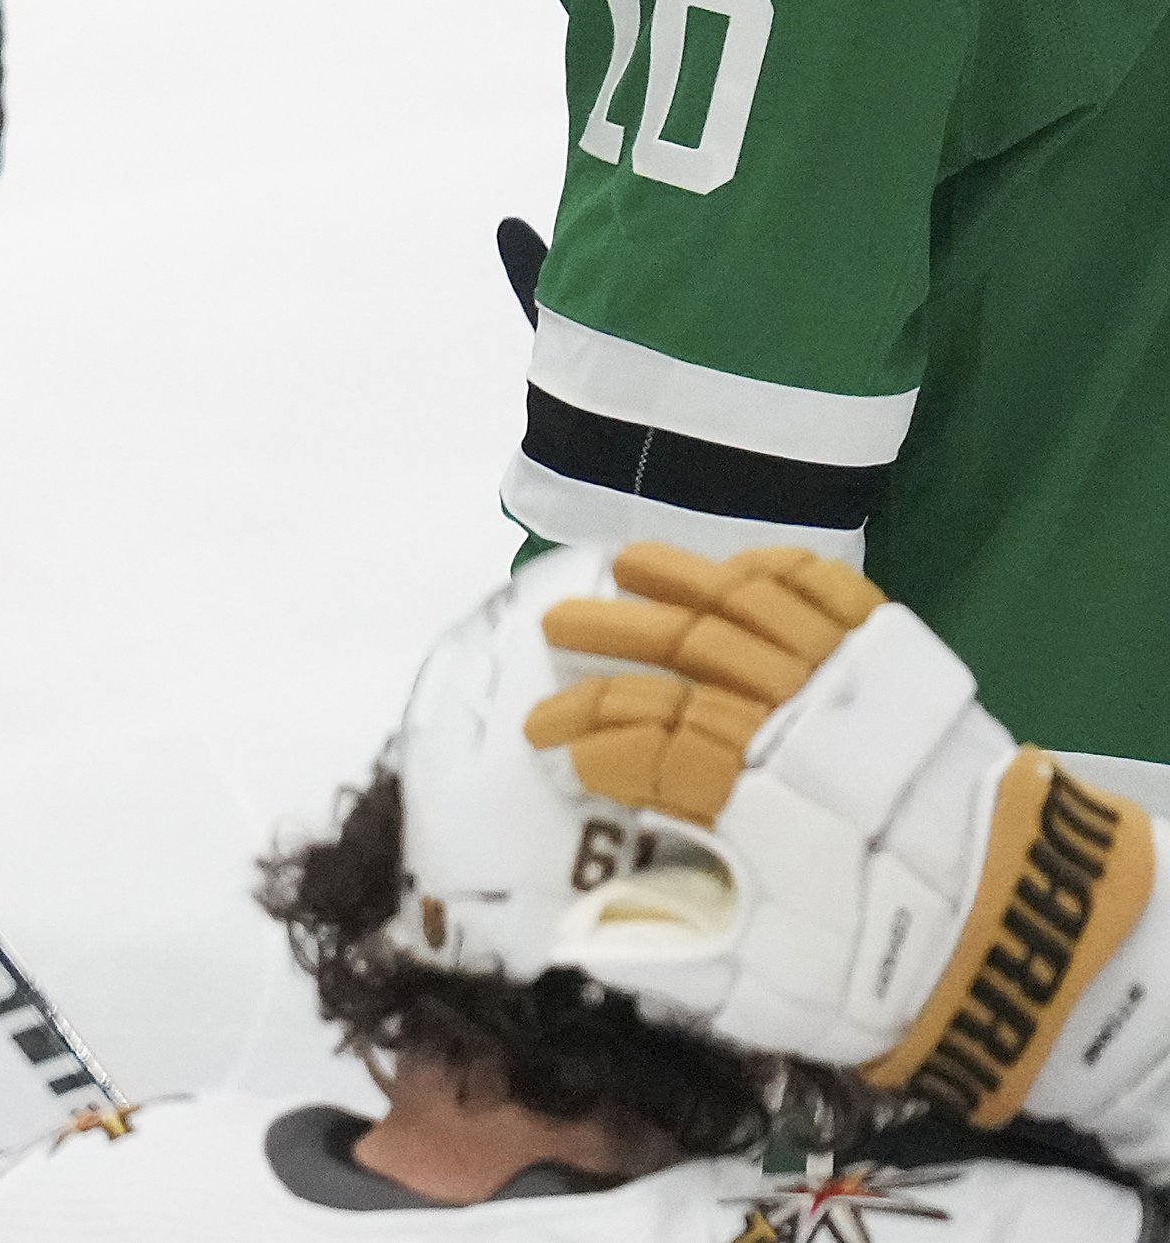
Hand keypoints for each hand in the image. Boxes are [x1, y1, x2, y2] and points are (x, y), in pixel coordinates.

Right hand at [524, 545, 1152, 1117]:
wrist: (1009, 934)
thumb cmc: (874, 964)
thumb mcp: (759, 987)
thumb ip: (663, 949)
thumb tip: (576, 924)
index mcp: (756, 801)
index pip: (648, 741)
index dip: (586, 733)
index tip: (546, 742)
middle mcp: (797, 723)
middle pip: (684, 655)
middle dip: (607, 640)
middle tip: (551, 629)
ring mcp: (848, 681)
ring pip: (747, 606)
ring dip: (677, 581)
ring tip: (620, 568)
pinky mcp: (895, 662)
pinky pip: (825, 594)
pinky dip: (773, 572)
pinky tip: (732, 571)